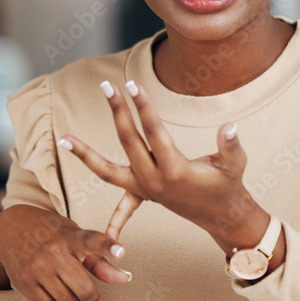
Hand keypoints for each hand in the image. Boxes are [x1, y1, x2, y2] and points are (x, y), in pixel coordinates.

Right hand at [0, 204, 130, 300]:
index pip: (91, 240)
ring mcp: (36, 268)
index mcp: (70, 235)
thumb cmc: (53, 233)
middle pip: (82, 286)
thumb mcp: (75, 236)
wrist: (10, 229)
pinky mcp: (23, 282)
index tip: (121, 251)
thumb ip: (100, 259)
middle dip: (93, 300)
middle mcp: (53, 251)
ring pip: (66, 300)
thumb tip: (125, 278)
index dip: (107, 246)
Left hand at [58, 80, 276, 257]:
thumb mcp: (235, 164)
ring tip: (64, 139)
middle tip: (108, 86)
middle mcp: (154, 181)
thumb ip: (231, 145)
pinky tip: (87, 204)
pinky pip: (119, 202)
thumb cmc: (229, 184)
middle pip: (129, 141)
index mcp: (175, 170)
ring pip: (108, 172)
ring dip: (85, 154)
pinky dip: (106, 207)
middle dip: (118, 112)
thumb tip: (230, 126)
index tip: (133, 85)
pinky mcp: (143, 194)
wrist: (222, 215)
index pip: (154, 131)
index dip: (143, 106)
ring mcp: (145, 190)